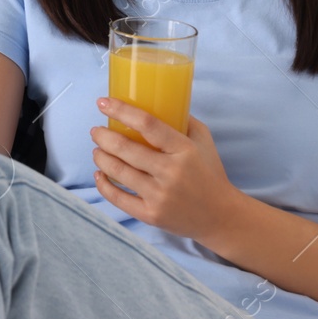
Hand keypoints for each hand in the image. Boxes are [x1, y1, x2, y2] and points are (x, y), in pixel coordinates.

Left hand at [91, 99, 240, 244]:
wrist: (221, 217)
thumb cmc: (210, 173)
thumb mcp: (204, 141)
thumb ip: (183, 120)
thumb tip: (156, 101)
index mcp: (184, 150)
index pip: (148, 124)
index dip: (121, 110)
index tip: (103, 103)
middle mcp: (171, 172)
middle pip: (125, 149)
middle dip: (103, 136)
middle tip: (96, 131)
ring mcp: (160, 196)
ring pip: (118, 172)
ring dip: (101, 157)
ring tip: (97, 150)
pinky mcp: (151, 215)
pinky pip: (118, 198)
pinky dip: (103, 185)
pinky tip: (99, 174)